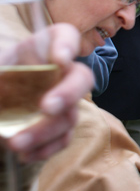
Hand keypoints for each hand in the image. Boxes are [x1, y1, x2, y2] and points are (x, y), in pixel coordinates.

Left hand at [2, 23, 94, 162]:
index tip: (60, 59)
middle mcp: (58, 74)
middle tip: (47, 107)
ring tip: (15, 143)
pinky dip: (45, 149)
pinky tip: (24, 155)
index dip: (68, 45)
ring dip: (46, 131)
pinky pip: (62, 139)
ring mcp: (62, 101)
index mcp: (39, 49)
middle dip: (69, 93)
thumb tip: (0, 89)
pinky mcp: (57, 127)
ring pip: (70, 116)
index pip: (65, 36)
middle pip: (81, 78)